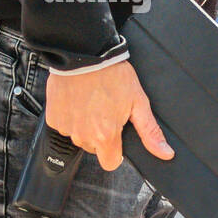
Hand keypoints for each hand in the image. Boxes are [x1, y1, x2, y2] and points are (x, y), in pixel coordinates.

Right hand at [44, 61, 172, 171]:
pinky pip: (64, 126)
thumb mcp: (138, 102)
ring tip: (92, 104)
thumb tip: (165, 153)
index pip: (111, 163)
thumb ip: (150, 131)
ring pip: (79, 137)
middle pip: (95, 149)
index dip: (116, 152)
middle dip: (101, 136)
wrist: (84, 55)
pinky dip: (71, 118)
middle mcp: (83, 136)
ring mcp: (66, 128)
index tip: (117, 136)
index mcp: (105, 136)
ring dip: (85, 126)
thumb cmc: (112, 75)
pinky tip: (78, 102)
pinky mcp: (52, 119)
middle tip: (106, 112)